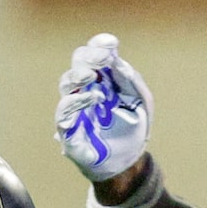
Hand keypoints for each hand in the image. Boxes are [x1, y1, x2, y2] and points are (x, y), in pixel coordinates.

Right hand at [54, 33, 153, 181]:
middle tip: (104, 58)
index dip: (99, 45)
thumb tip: (118, 64)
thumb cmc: (133, 130)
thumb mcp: (142, 103)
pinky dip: (75, 101)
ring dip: (79, 74)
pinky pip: (63, 111)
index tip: (111, 44)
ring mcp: (75, 108)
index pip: (94, 54)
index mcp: (103, 78)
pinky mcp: (68, 129)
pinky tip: (92, 98)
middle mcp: (86, 88)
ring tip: (94, 76)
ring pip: (66, 83)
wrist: (129, 163)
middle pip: (78, 63)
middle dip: (89, 56)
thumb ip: (133, 82)